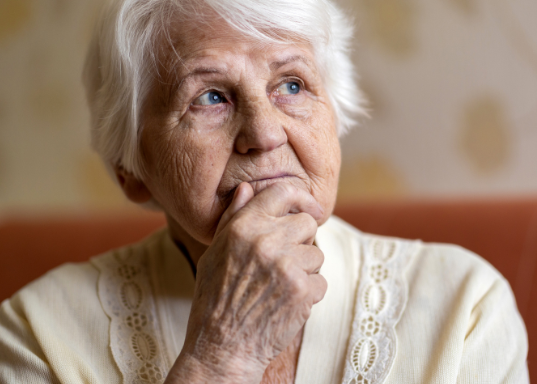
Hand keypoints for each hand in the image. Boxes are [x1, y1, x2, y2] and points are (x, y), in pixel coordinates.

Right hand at [166, 182, 326, 383]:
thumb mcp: (215, 252)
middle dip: (303, 241)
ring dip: (306, 270)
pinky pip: (321, 282)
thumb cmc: (215, 299)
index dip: (302, 198)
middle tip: (286, 261)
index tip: (312, 208)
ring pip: (317, 254)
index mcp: (243, 227)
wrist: (221, 346)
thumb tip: (247, 189)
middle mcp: (265, 240)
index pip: (283, 191)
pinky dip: (309, 295)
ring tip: (280, 286)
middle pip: (308, 223)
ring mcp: (286, 265)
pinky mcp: (301, 290)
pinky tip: (287, 303)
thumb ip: (234, 218)